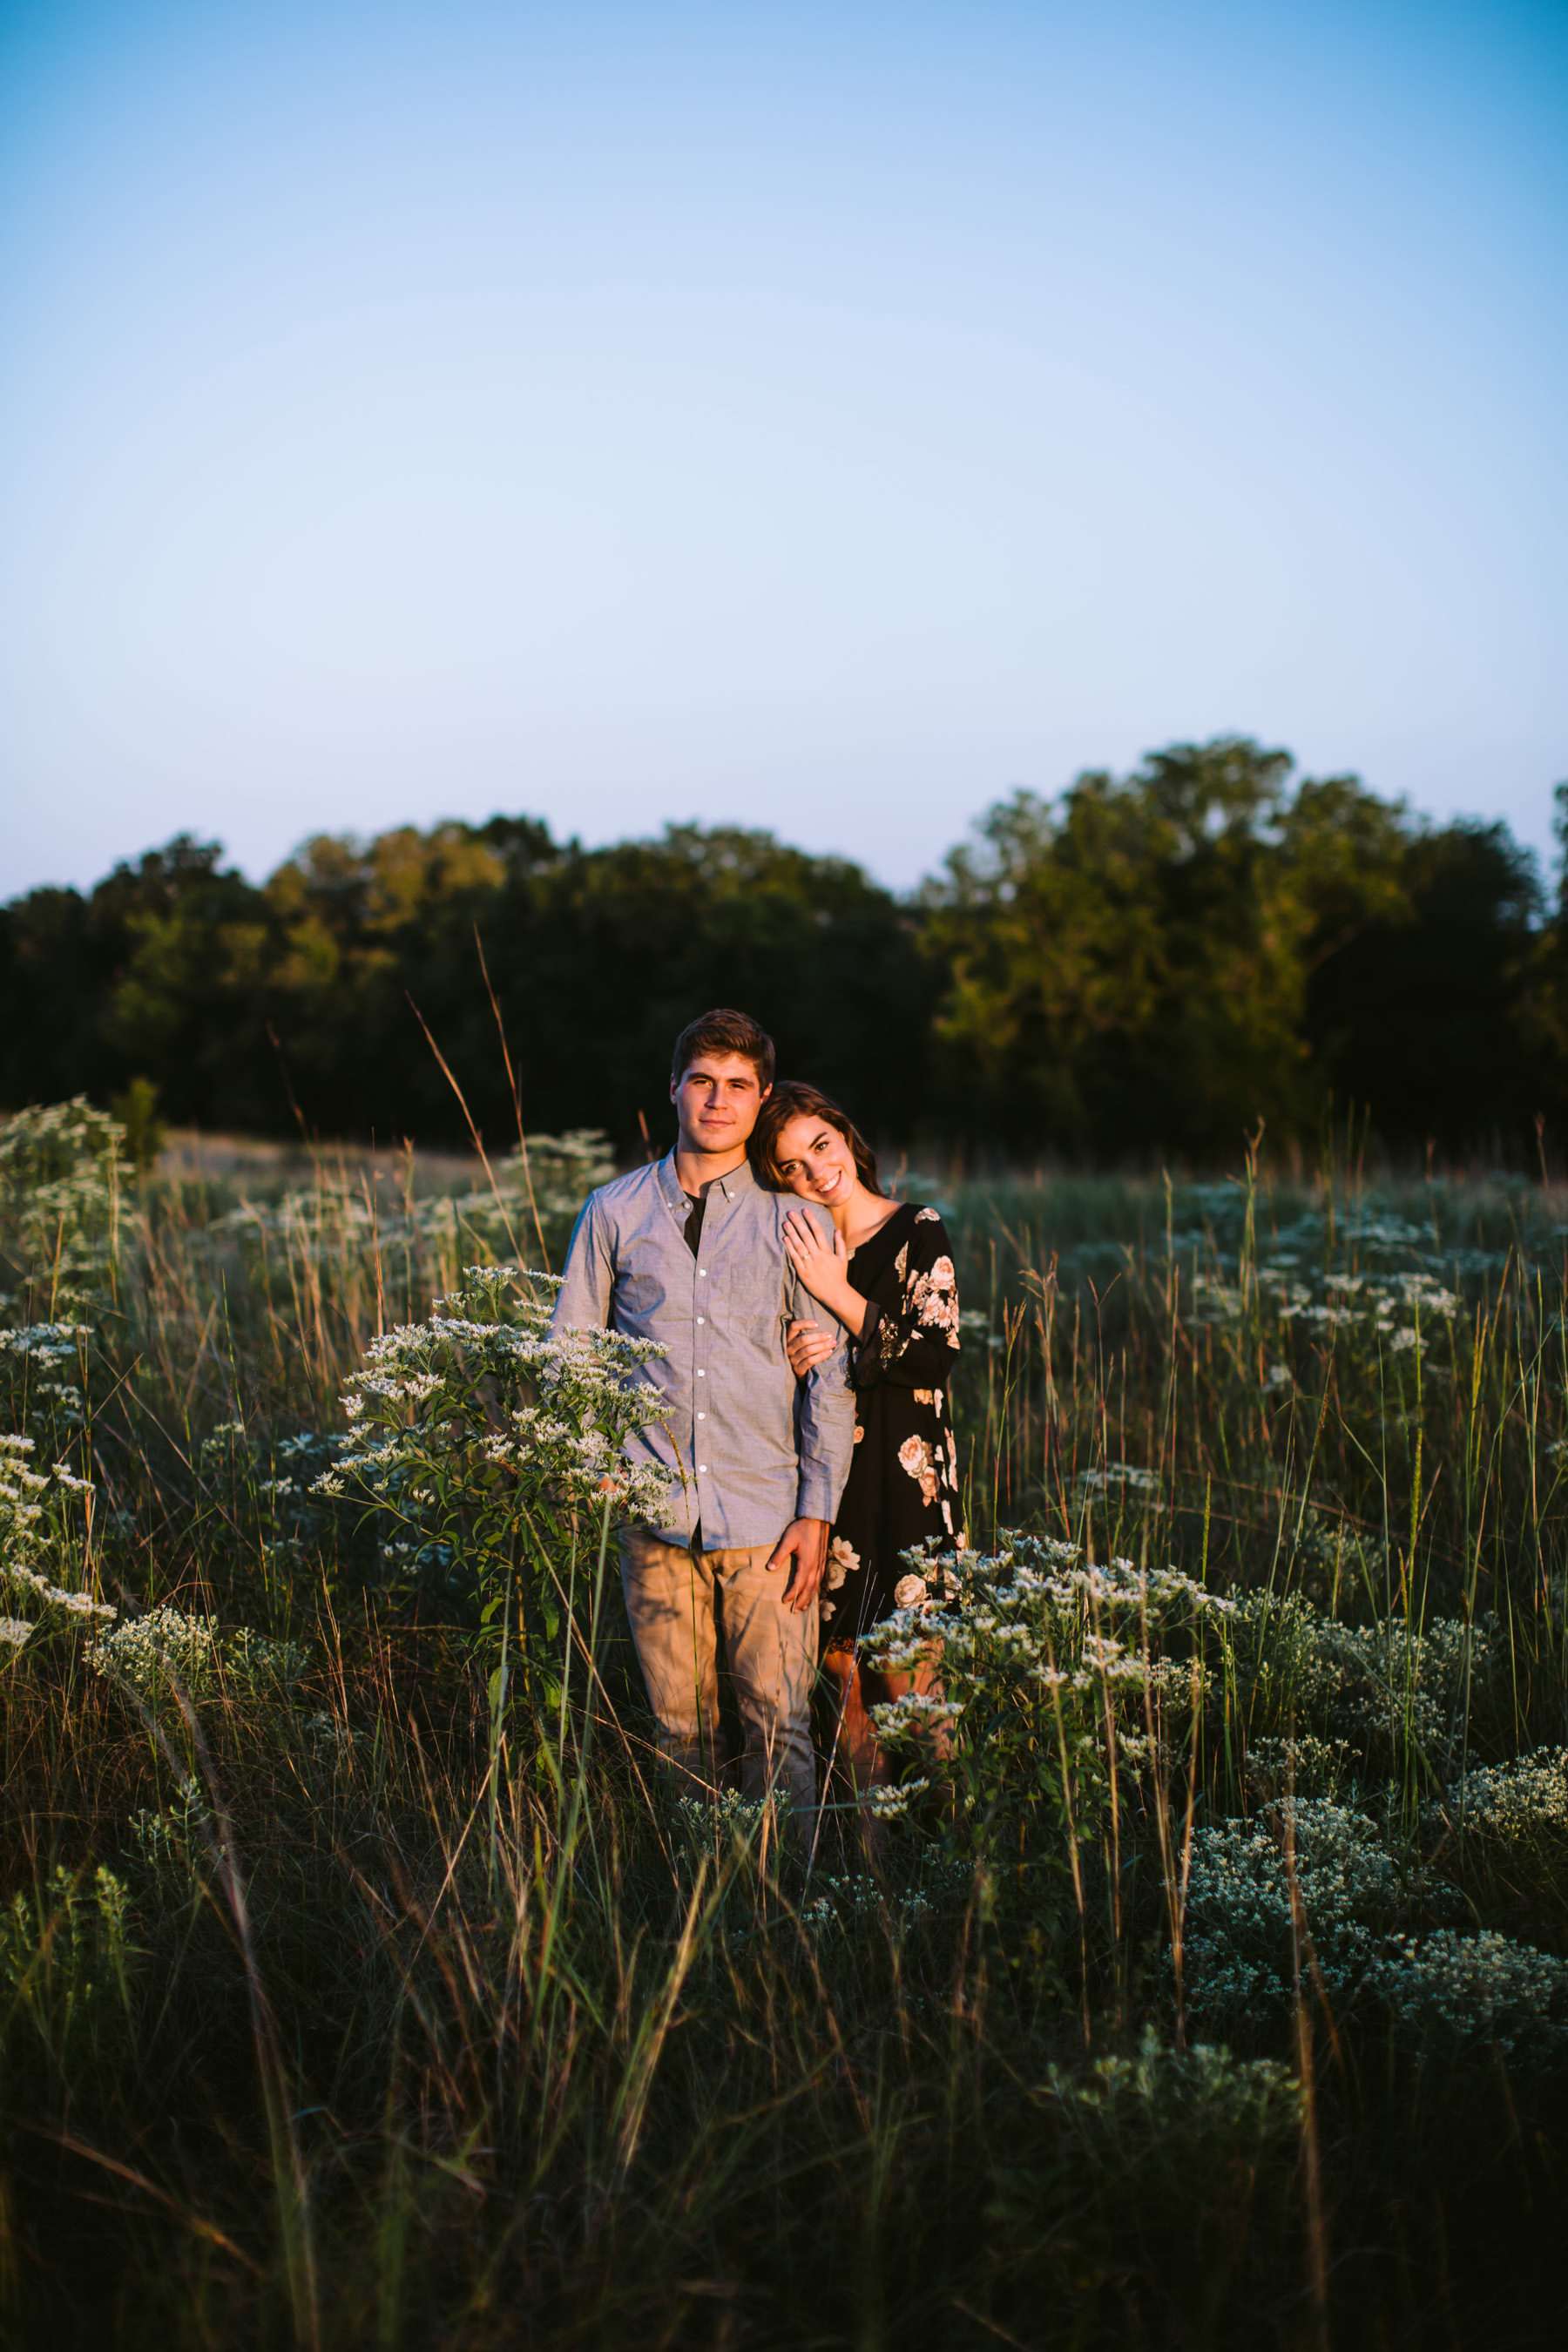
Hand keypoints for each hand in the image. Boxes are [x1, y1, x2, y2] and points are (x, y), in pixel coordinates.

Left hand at [766, 1516, 829, 1613]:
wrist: (817, 1519)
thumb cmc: (801, 1528)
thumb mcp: (788, 1540)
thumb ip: (779, 1555)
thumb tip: (770, 1569)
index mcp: (806, 1563)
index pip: (799, 1584)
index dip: (792, 1594)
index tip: (784, 1601)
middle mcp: (815, 1566)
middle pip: (809, 1588)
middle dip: (801, 1601)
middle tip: (794, 1611)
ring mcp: (820, 1564)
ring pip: (816, 1585)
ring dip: (810, 1597)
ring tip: (804, 1607)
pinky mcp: (822, 1561)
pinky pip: (820, 1579)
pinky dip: (816, 1589)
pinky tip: (813, 1591)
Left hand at [782, 1209, 862, 1331]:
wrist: (835, 1294)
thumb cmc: (840, 1276)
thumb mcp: (843, 1259)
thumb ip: (840, 1244)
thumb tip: (837, 1230)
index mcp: (827, 1252)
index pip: (818, 1231)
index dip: (811, 1219)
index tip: (805, 1210)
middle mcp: (817, 1256)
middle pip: (806, 1236)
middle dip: (798, 1223)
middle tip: (790, 1212)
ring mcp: (809, 1264)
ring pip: (799, 1245)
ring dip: (792, 1233)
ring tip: (785, 1223)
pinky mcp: (803, 1273)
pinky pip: (794, 1258)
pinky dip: (789, 1248)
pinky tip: (785, 1238)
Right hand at [785, 1318, 837, 1376]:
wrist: (801, 1372)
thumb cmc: (805, 1353)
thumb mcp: (804, 1342)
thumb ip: (809, 1334)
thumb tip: (825, 1324)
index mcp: (789, 1338)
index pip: (793, 1327)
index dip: (804, 1324)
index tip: (817, 1324)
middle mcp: (789, 1348)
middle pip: (803, 1340)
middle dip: (819, 1337)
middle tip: (831, 1335)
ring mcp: (792, 1359)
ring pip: (808, 1350)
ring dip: (822, 1346)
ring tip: (833, 1343)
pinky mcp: (798, 1369)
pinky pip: (810, 1361)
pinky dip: (821, 1356)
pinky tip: (830, 1352)